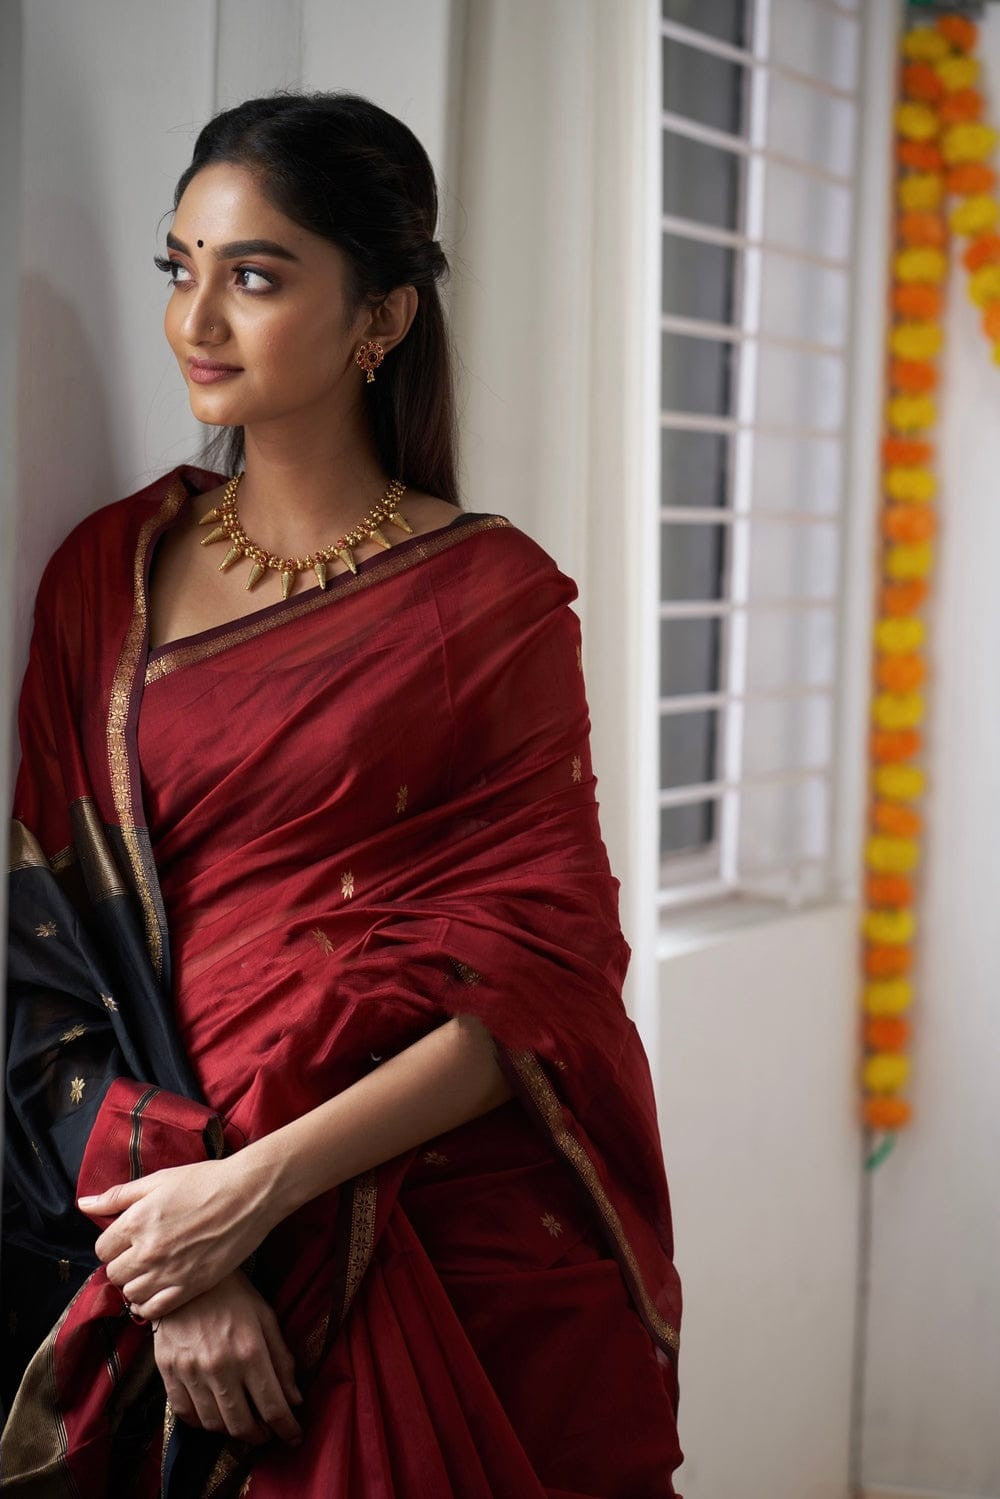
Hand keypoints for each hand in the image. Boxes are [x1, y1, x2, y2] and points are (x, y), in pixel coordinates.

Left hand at [79, 1155, 275, 1318]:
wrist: (248, 1195)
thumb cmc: (205, 1182)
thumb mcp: (158, 1181)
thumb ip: (118, 1196)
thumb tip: (83, 1204)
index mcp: (136, 1221)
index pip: (102, 1249)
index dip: (115, 1244)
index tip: (130, 1239)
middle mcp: (147, 1251)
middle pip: (114, 1274)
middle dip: (124, 1264)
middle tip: (144, 1253)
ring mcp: (168, 1272)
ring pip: (131, 1294)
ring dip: (138, 1284)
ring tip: (155, 1269)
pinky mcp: (189, 1287)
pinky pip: (153, 1309)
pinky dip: (152, 1303)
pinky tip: (163, 1287)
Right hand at [153, 1268, 304, 1447]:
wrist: (185, 1276)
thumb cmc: (233, 1294)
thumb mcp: (266, 1318)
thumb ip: (281, 1359)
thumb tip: (295, 1399)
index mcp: (250, 1351)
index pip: (273, 1407)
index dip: (287, 1429)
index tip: (294, 1437)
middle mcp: (220, 1367)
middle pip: (242, 1425)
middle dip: (261, 1436)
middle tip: (268, 1434)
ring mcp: (191, 1372)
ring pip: (214, 1424)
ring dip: (232, 1431)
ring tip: (243, 1423)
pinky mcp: (168, 1373)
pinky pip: (185, 1415)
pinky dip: (202, 1422)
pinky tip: (214, 1414)